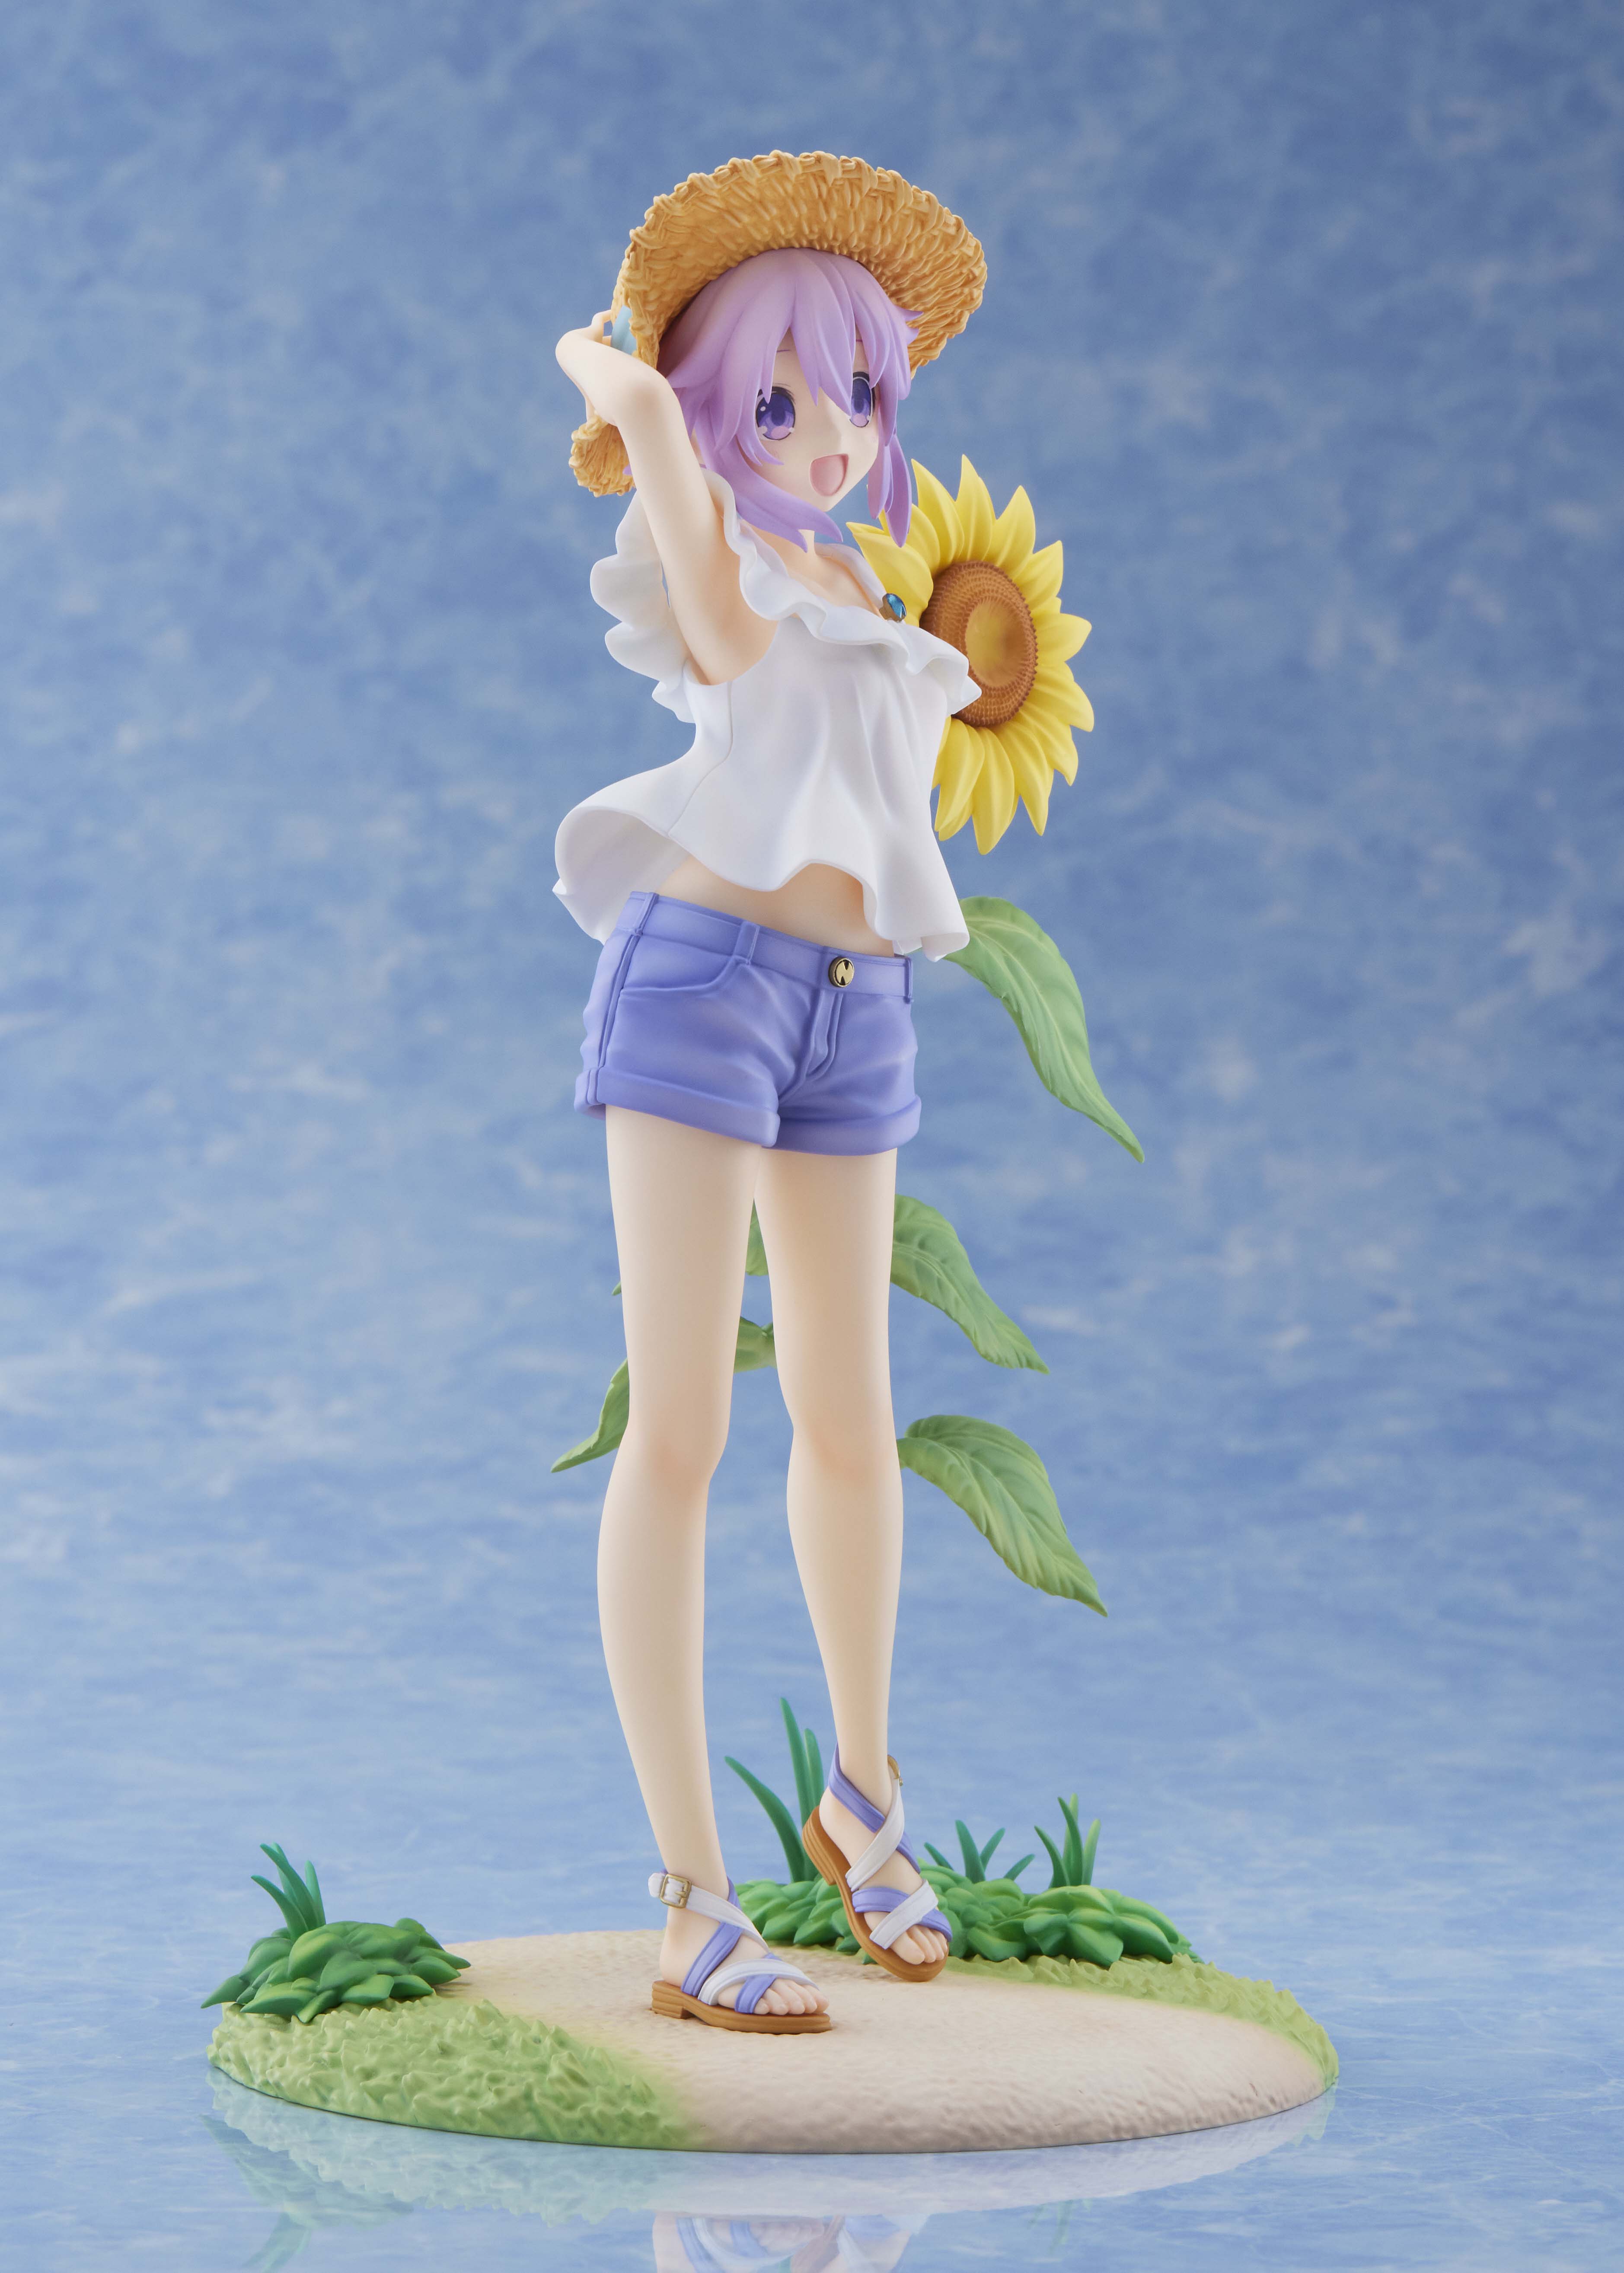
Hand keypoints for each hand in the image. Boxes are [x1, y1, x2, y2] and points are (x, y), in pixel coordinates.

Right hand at [556, 308, 656, 426]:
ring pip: (602, 338)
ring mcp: (590, 342)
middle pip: (603, 355)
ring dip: (609, 336)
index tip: (618, 372)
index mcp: (589, 372)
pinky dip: (605, 316)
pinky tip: (615, 314)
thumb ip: (594, 416)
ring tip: (626, 334)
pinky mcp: (592, 329)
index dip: (607, 371)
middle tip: (625, 355)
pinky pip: (598, 319)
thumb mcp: (592, 404)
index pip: (599, 371)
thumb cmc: (585, 384)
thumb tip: (593, 438)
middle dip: (610, 354)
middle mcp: (590, 357)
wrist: (576, 361)